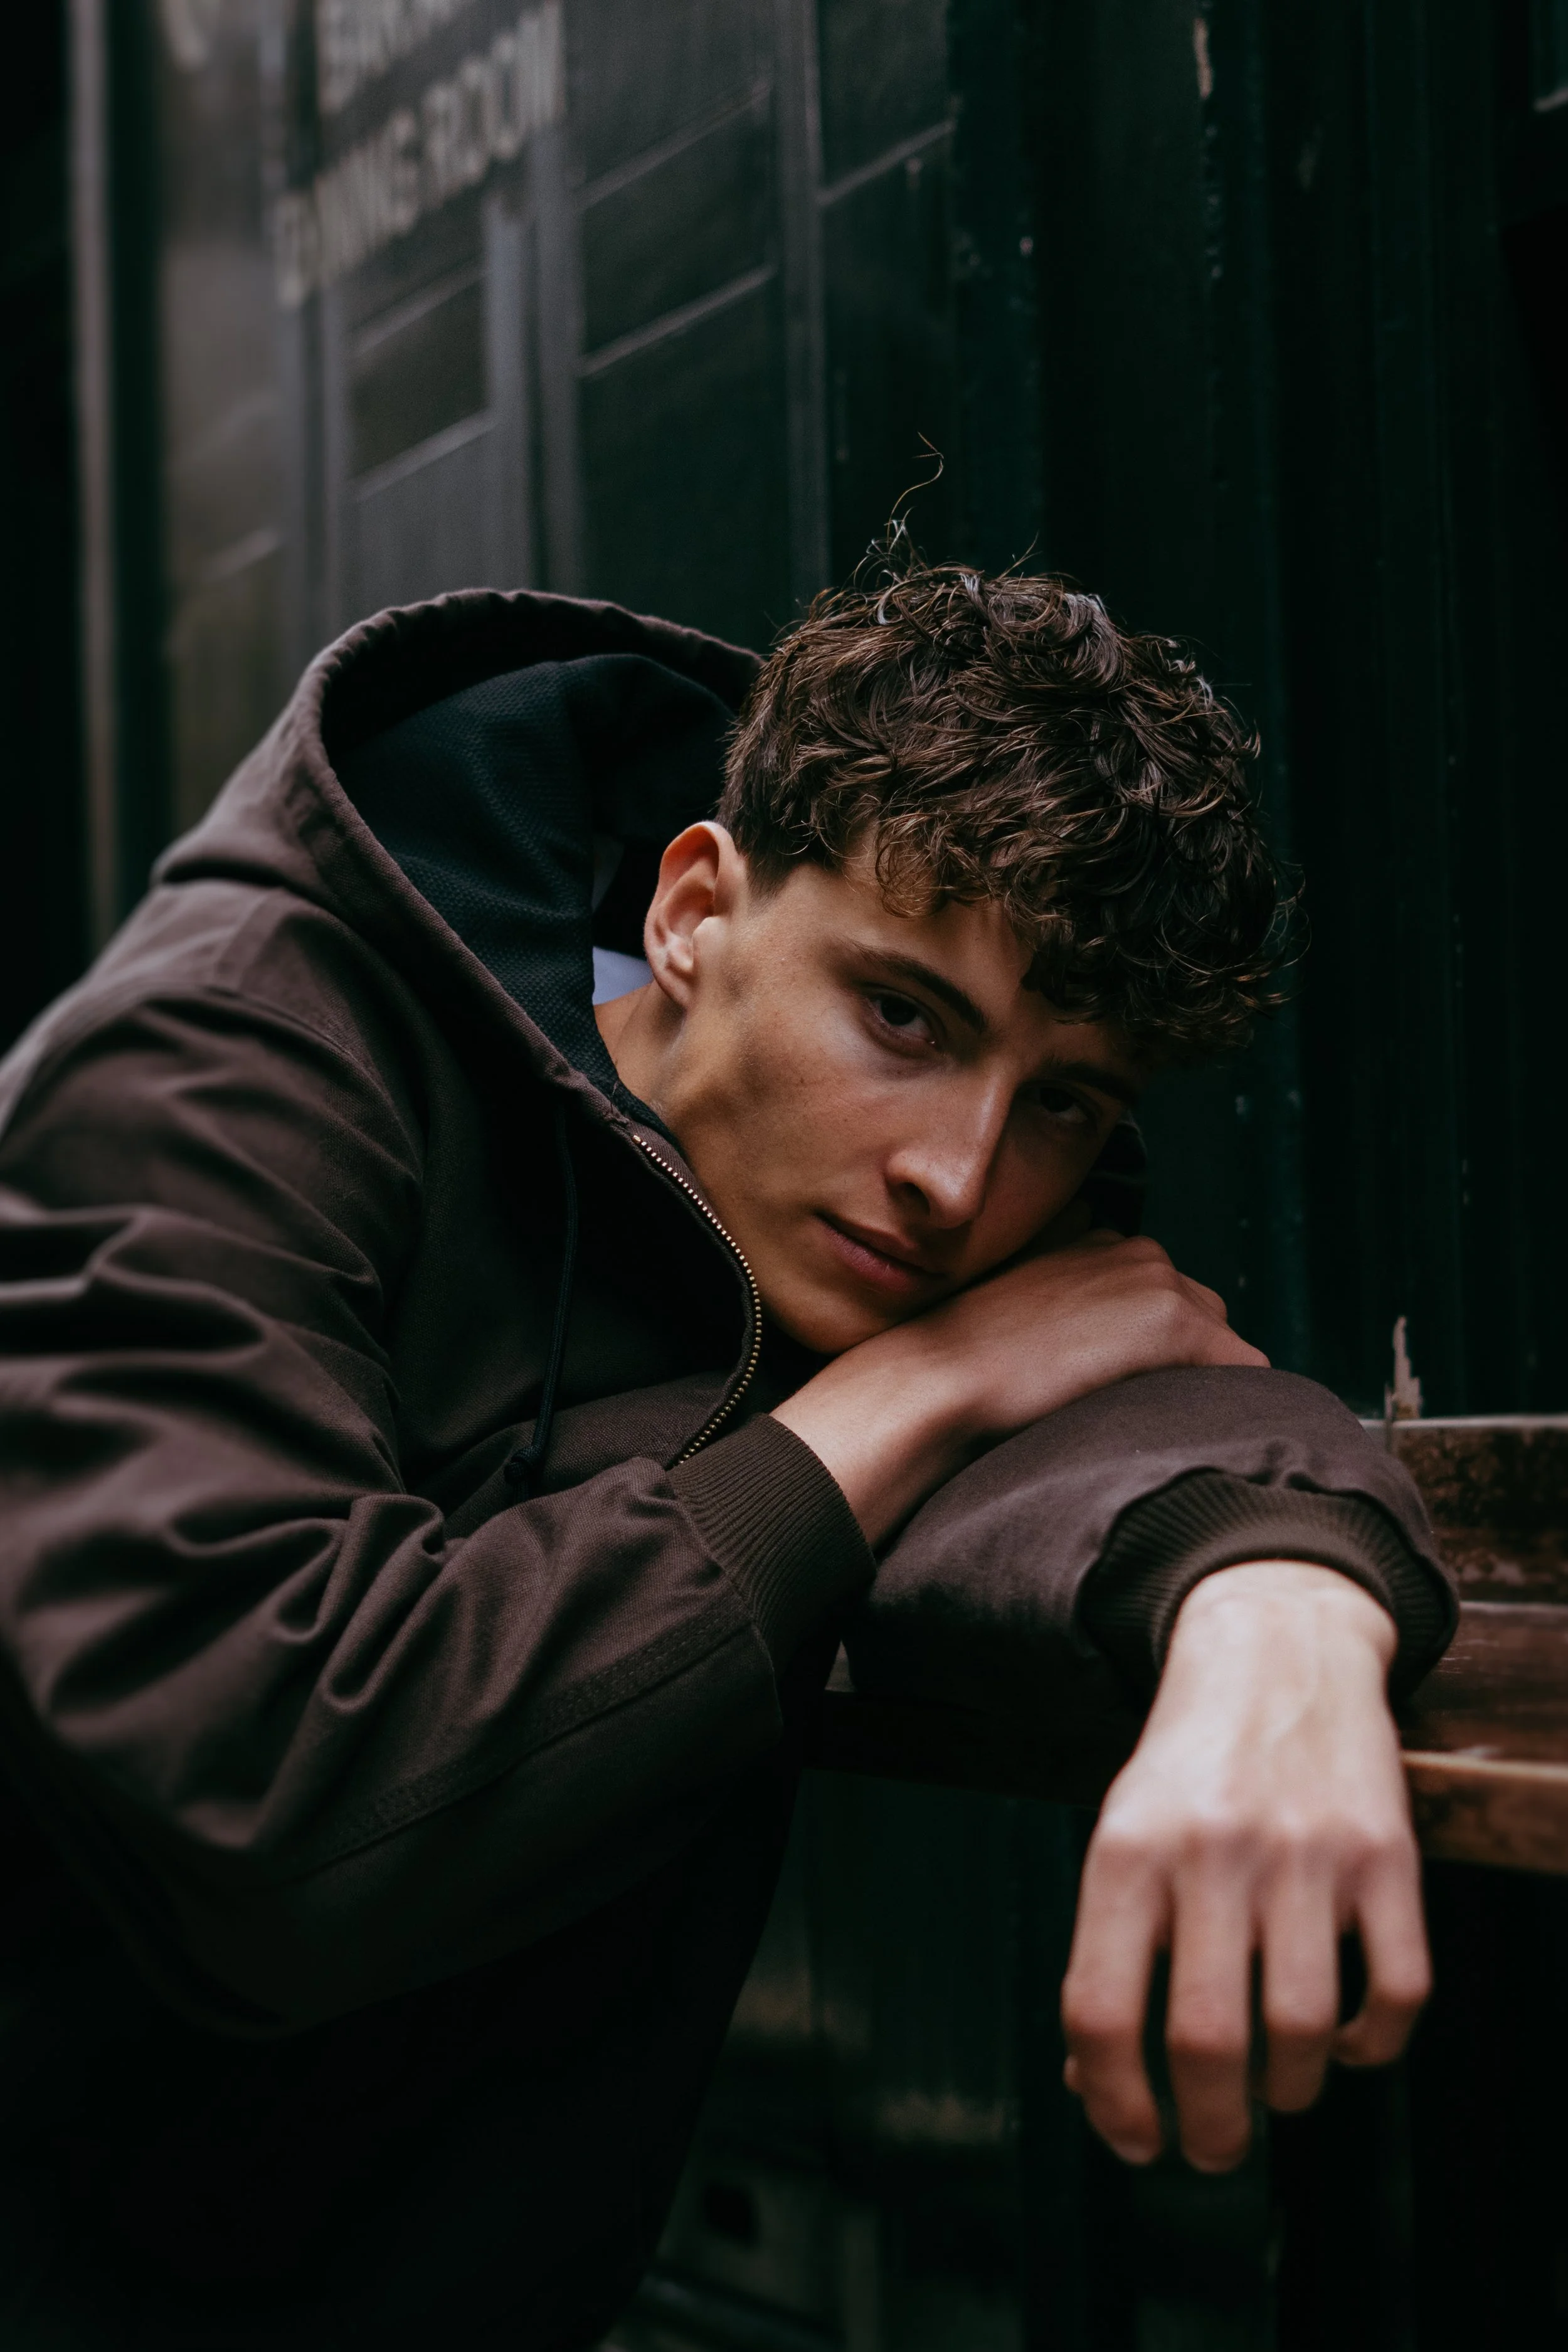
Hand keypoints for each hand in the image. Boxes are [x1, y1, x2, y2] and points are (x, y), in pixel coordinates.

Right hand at [774, 1232, 1265, 1545]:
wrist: (938, 1379)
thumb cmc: (957, 1365)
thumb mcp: (1017, 1317)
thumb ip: (1065, 1317)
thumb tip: (1092, 1355)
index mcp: (1096, 1240)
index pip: (1162, 1295)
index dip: (1147, 1349)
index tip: (1109, 1383)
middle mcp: (1135, 1248)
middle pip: (1204, 1315)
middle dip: (1184, 1361)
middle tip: (1130, 1406)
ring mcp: (1158, 1281)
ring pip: (1223, 1345)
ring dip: (1198, 1382)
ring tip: (1143, 1417)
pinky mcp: (1176, 1322)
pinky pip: (1244, 1371)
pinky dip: (1221, 1404)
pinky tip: (1167, 1425)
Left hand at [1060, 1562, 1428, 2171]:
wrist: (1272, 1649)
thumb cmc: (1187, 1768)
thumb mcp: (1121, 1838)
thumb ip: (1107, 1952)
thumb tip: (1093, 2081)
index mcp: (1127, 1851)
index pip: (1102, 2009)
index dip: (1113, 2101)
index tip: (1133, 2139)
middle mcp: (1212, 1850)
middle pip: (1208, 2041)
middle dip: (1208, 2128)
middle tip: (1211, 2148)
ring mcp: (1305, 1851)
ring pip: (1304, 2030)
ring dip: (1290, 2093)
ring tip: (1276, 2090)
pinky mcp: (1384, 1853)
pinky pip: (1395, 1990)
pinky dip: (1372, 2044)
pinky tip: (1347, 2042)